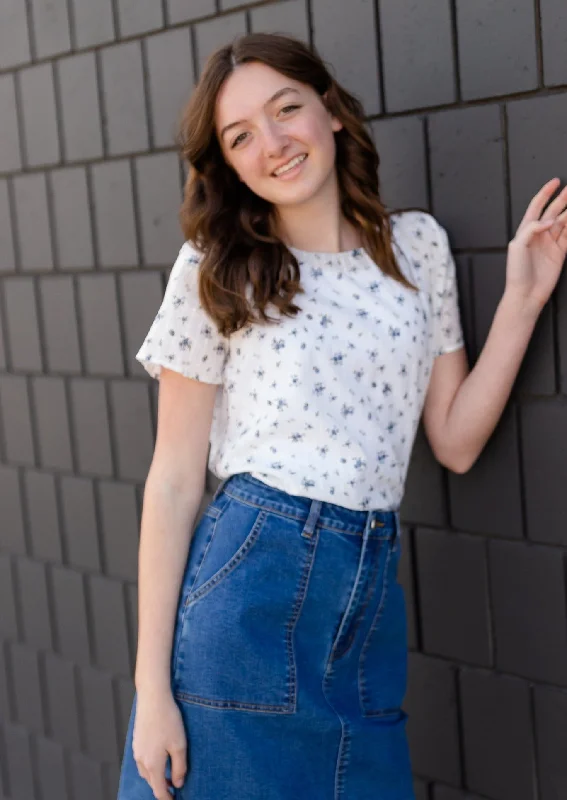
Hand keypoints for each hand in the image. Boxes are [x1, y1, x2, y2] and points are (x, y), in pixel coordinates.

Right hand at [132, 689, 186, 798]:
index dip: (166, 798)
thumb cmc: (168, 719)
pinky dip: (150, 765)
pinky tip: (159, 756)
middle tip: (174, 787)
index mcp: (152, 764)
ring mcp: (137, 750)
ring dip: (155, 776)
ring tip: (167, 773)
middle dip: (161, 787)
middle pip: (151, 782)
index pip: (158, 790)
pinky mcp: (136, 740)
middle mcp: (141, 760)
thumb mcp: (179, 745)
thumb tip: (177, 783)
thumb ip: (179, 767)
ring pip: (145, 771)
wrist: (152, 698)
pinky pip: (142, 760)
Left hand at [505, 177, 566, 313]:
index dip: (545, 193)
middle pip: (553, 211)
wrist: (525, 293)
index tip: (555, 182)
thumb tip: (550, 221)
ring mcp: (550, 243)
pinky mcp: (560, 253)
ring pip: (564, 222)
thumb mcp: (517, 246)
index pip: (536, 206)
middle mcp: (539, 235)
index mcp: (526, 230)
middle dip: (563, 199)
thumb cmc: (516, 272)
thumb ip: (532, 229)